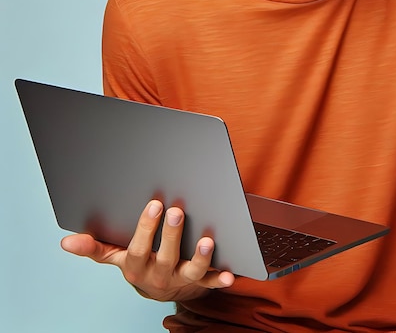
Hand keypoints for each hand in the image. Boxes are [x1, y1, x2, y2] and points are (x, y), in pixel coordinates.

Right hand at [61, 200, 234, 301]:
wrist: (160, 290)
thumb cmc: (139, 262)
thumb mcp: (116, 256)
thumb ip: (95, 248)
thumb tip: (66, 241)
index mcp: (137, 266)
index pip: (139, 248)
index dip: (146, 228)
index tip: (155, 203)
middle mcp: (159, 275)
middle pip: (165, 257)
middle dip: (171, 235)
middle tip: (177, 210)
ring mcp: (180, 280)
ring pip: (191, 271)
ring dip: (200, 257)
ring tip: (207, 240)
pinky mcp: (200, 283)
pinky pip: (212, 282)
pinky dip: (221, 278)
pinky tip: (232, 273)